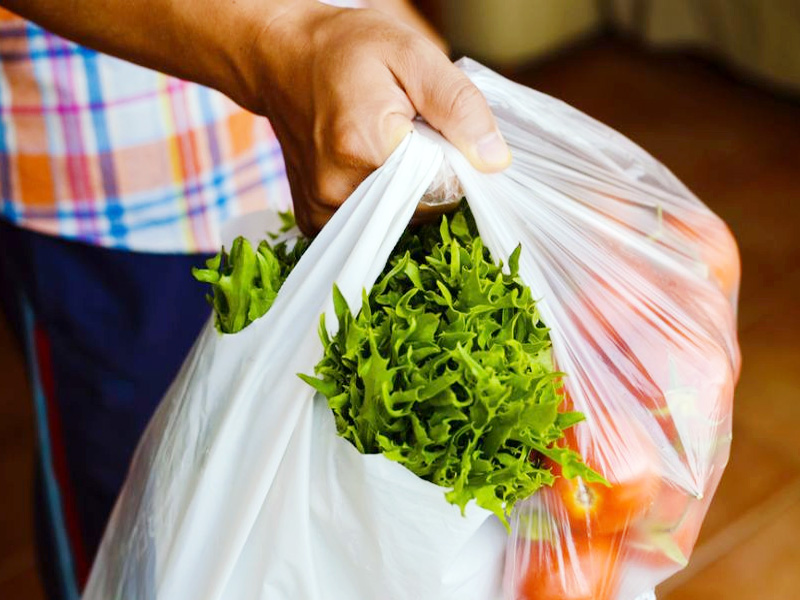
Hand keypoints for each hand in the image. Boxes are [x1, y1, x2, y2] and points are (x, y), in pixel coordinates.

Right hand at [240, 2, 510, 234]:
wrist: (282, 58)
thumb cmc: (347, 49)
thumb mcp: (412, 53)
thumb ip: (459, 106)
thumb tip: (494, 161)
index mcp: (364, 145)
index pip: (444, 187)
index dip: (454, 162)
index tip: (438, 132)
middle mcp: (337, 188)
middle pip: (421, 210)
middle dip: (431, 177)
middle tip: (410, 134)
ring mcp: (322, 210)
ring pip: (399, 222)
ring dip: (408, 192)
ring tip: (387, 149)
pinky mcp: (314, 221)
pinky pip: (372, 227)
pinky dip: (383, 204)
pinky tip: (371, 169)